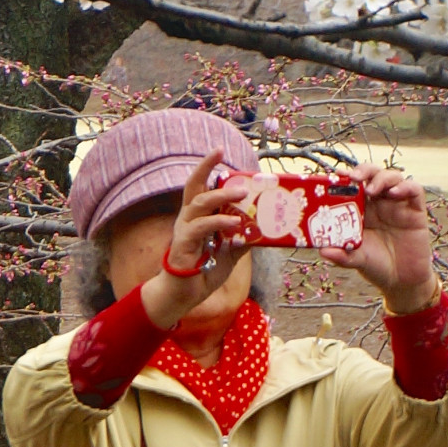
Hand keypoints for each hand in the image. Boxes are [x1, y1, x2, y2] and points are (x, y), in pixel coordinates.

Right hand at [141, 150, 249, 330]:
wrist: (183, 297)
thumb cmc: (203, 272)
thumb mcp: (230, 253)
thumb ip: (243, 239)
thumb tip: (264, 229)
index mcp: (198, 217)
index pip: (201, 186)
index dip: (208, 167)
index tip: (219, 149)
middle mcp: (188, 219)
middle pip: (193, 186)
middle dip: (205, 167)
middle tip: (224, 157)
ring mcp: (184, 230)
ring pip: (199, 203)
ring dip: (221, 196)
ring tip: (242, 193)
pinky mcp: (183, 245)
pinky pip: (201, 228)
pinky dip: (219, 223)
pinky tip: (234, 223)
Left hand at [318, 163, 436, 313]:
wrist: (402, 281)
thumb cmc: (377, 266)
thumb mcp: (356, 260)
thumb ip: (342, 256)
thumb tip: (323, 250)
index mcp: (362, 209)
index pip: (353, 185)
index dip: (345, 177)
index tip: (335, 176)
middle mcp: (380, 203)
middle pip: (373, 174)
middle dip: (363, 170)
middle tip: (353, 178)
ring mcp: (398, 205)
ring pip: (393, 177)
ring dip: (381, 177)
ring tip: (371, 190)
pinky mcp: (416, 211)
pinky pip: (415, 190)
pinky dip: (405, 186)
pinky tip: (395, 193)